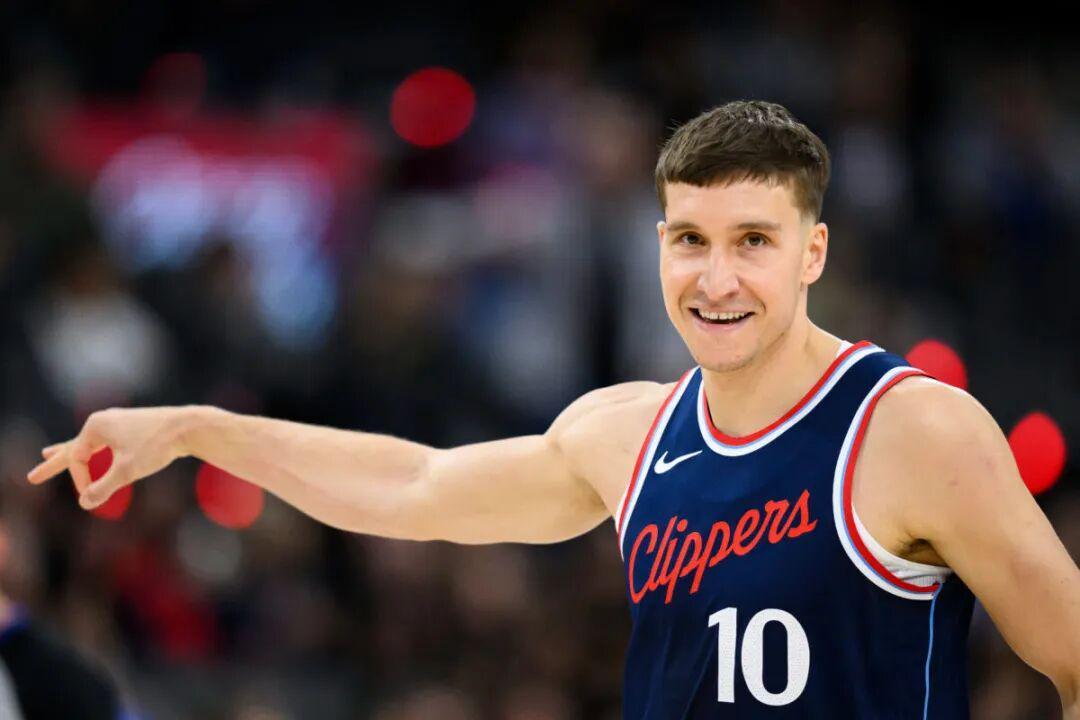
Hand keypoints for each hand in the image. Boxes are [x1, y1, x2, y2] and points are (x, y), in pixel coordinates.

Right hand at [26, 407, 190, 509]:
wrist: (189, 427)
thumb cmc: (157, 445)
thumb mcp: (127, 470)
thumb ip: (104, 487)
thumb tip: (84, 503)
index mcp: (96, 425)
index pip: (76, 459)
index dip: (83, 480)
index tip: (96, 492)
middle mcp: (104, 420)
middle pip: (73, 448)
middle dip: (53, 464)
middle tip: (32, 478)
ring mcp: (118, 422)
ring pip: (90, 444)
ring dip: (70, 452)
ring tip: (49, 454)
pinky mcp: (133, 428)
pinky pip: (107, 442)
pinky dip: (95, 450)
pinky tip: (95, 449)